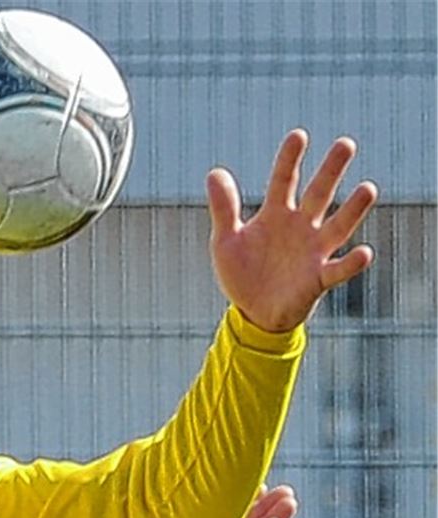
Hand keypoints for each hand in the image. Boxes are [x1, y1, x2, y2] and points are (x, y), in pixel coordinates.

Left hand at [208, 130, 376, 331]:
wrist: (253, 314)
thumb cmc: (243, 275)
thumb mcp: (226, 242)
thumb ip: (223, 209)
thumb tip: (214, 172)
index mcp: (277, 214)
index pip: (285, 179)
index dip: (290, 159)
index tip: (299, 136)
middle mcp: (301, 227)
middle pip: (319, 194)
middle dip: (332, 170)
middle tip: (346, 144)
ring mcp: (313, 252)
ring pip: (337, 226)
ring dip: (353, 209)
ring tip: (368, 188)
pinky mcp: (318, 279)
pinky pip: (338, 270)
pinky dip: (352, 263)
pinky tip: (364, 252)